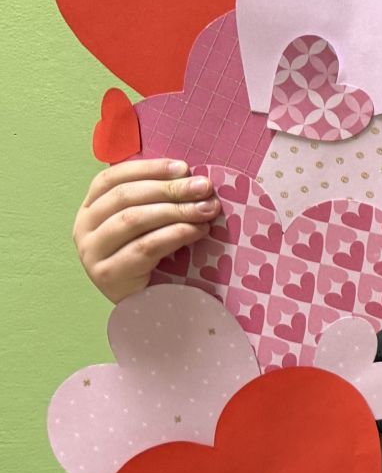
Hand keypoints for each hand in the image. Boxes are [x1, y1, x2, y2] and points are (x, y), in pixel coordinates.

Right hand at [73, 159, 220, 303]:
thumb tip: (192, 177)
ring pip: (134, 219)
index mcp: (91, 208)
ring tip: (207, 209)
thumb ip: (159, 199)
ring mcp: (92, 253)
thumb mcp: (150, 223)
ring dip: (177, 210)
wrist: (145, 304)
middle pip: (126, 197)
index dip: (149, 169)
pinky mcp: (109, 274)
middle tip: (204, 187)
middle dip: (171, 189)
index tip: (184, 167)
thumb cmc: (151, 257)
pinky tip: (198, 231)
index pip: (113, 178)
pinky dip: (176, 234)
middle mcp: (83, 228)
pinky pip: (146, 247)